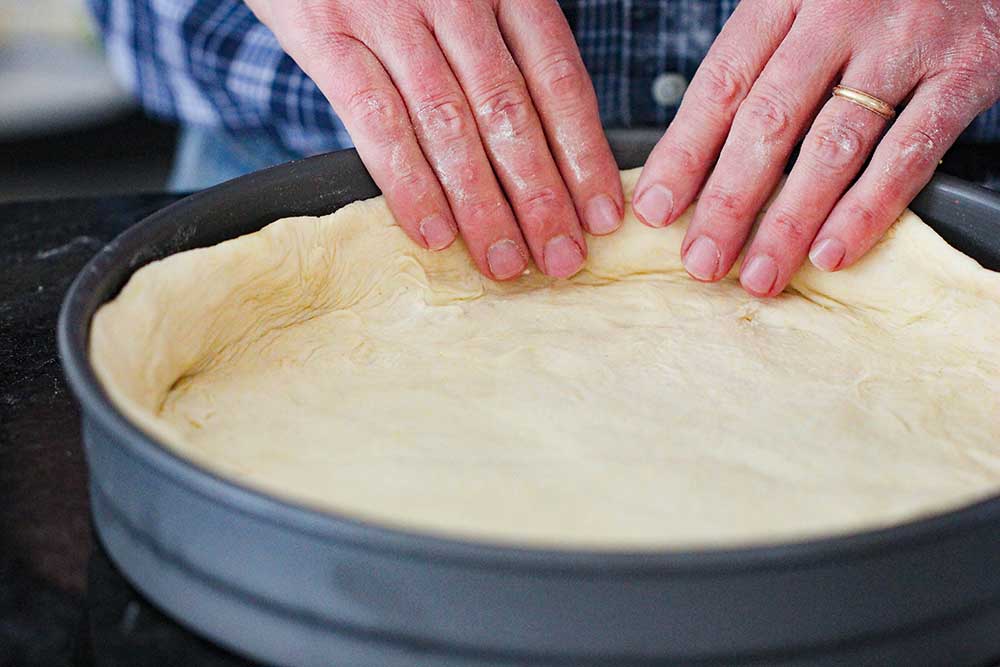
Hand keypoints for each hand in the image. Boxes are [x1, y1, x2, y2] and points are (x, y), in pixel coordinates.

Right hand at [244, 0, 623, 279]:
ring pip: (449, 123)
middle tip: (561, 258)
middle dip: (541, 194)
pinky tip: (434, 232)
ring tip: (504, 262)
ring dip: (482, 203)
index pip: (557, 80)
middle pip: (509, 111)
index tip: (602, 215)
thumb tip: (540, 147)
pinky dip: (408, 182)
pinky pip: (375, 120)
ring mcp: (389, 15)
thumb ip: (497, 49)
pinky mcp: (328, 34)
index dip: (584, 153)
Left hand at [635, 0, 999, 296]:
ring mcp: (904, 45)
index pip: (722, 83)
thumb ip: (756, 67)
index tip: (656, 210)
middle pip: (770, 121)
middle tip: (702, 259)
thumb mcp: (801, 5)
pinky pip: (908, 153)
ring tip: (761, 273)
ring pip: (833, 145)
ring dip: (790, 220)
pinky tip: (831, 251)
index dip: (684, 153)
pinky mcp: (963, 74)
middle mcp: (840, 16)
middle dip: (729, 201)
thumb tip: (693, 163)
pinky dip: (868, 209)